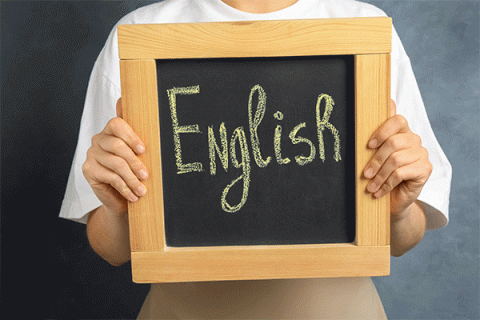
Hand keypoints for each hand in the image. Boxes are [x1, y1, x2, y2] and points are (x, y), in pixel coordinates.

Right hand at [82, 98, 147, 215]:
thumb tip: (124, 100)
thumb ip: (136, 133)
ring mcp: (92, 154)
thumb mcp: (139, 154)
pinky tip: (133, 195)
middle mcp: (99, 140)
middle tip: (146, 175)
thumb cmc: (132, 173)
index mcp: (111, 131)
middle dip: (135, 162)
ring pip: (116, 164)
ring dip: (132, 179)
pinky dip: (125, 187)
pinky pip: (111, 177)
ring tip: (142, 190)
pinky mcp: (88, 170)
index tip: (143, 150)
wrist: (120, 198)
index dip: (131, 136)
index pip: (117, 124)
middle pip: (117, 146)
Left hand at [363, 100, 432, 218]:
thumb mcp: (374, 155)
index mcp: (402, 132)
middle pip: (394, 142)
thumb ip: (375, 135)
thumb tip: (379, 103)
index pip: (397, 120)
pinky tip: (379, 192)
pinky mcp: (426, 169)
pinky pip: (401, 173)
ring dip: (379, 175)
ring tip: (370, 186)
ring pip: (396, 160)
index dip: (382, 131)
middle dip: (376, 160)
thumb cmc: (381, 175)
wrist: (393, 200)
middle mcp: (414, 140)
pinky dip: (386, 184)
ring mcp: (422, 154)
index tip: (368, 146)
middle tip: (365, 174)